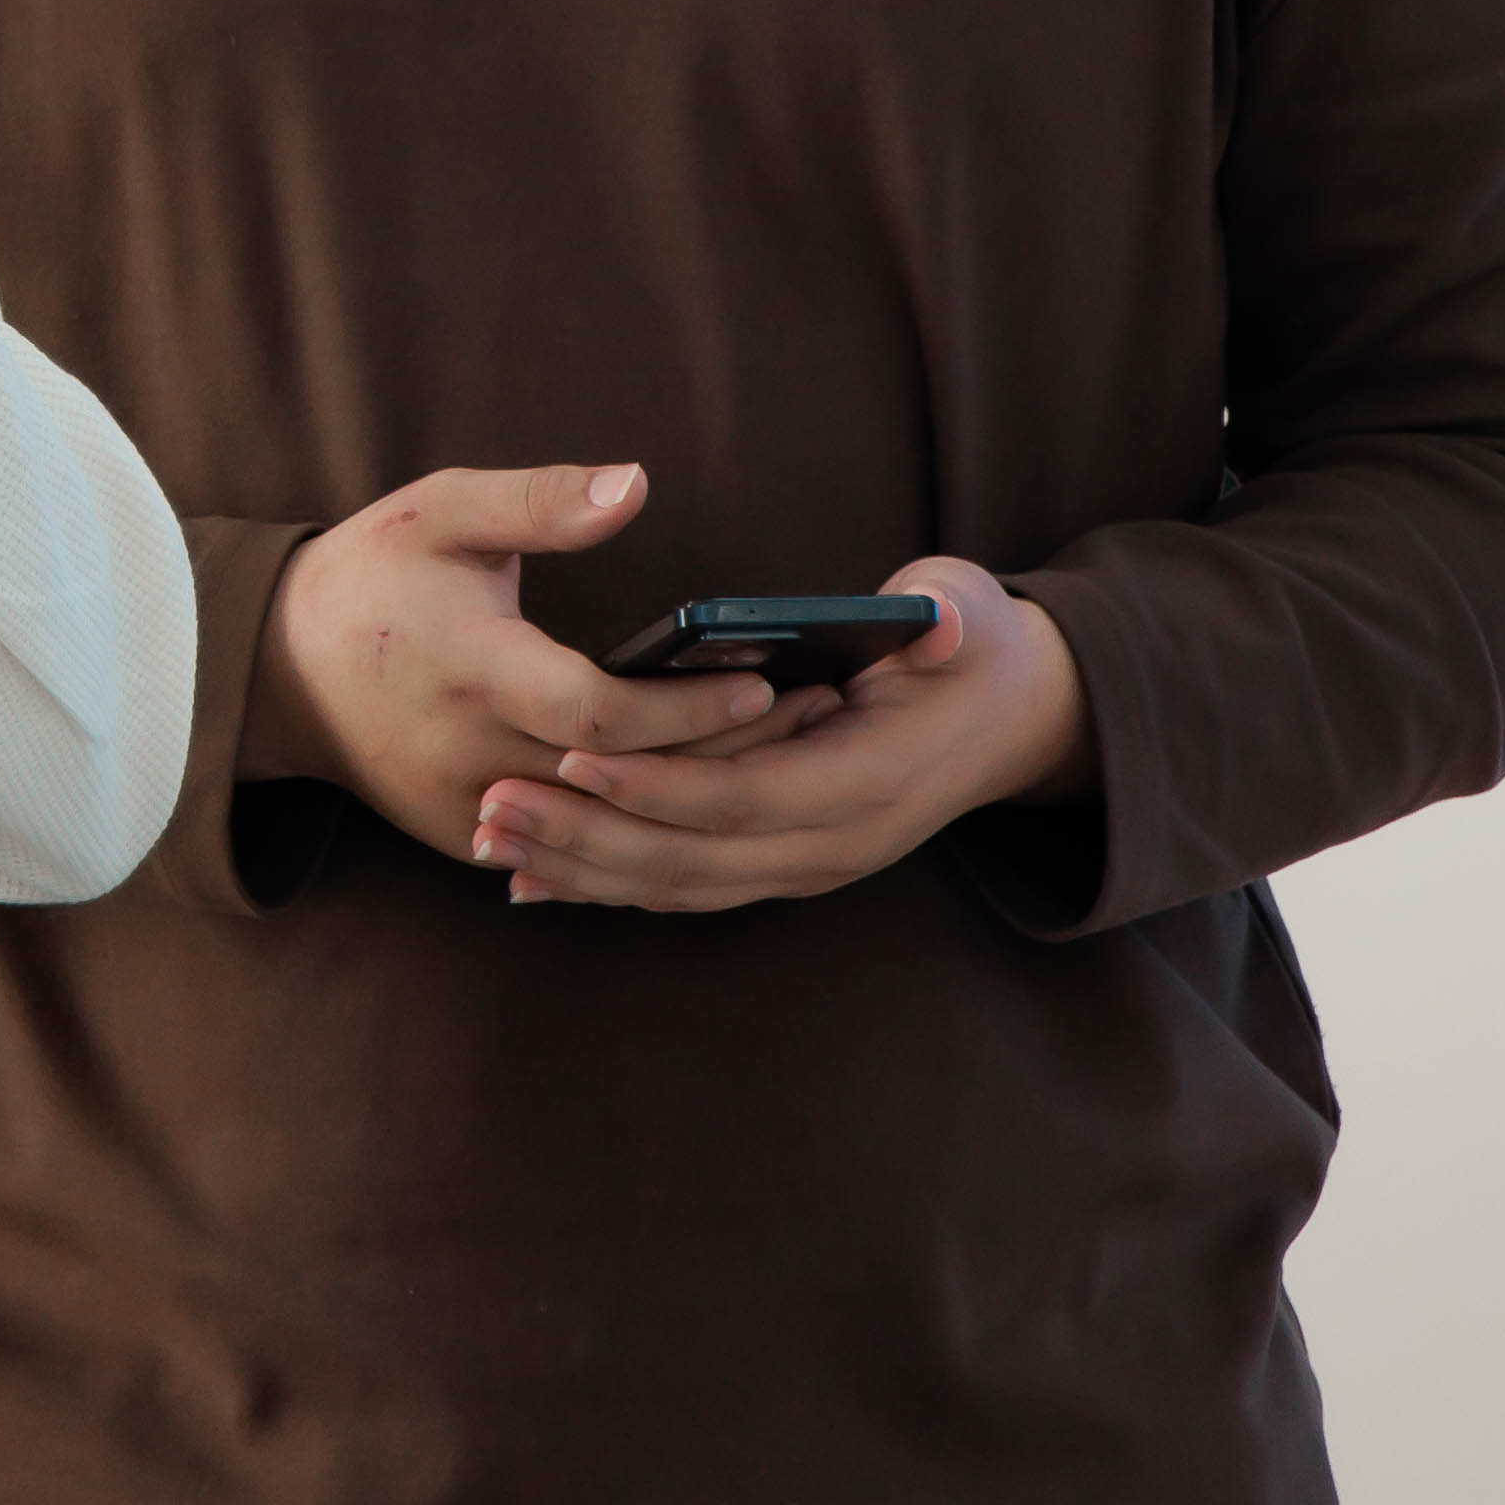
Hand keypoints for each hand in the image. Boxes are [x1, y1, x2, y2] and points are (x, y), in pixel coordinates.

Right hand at [234, 461, 789, 868]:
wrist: (279, 669)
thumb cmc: (375, 573)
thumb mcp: (444, 510)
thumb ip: (541, 500)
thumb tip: (637, 483)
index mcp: (473, 668)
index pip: (598, 717)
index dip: (684, 708)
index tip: (760, 680)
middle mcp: (470, 753)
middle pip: (621, 781)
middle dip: (719, 754)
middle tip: (808, 719)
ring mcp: (465, 807)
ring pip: (603, 823)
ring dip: (690, 796)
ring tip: (779, 755)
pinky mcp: (463, 837)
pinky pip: (567, 845)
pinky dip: (635, 824)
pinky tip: (708, 796)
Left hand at [480, 553, 1090, 912]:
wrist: (1013, 721)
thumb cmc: (973, 651)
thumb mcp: (966, 617)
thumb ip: (939, 617)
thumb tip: (929, 620)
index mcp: (869, 784)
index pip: (743, 798)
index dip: (655, 785)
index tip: (572, 755)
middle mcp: (834, 846)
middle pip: (690, 859)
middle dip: (586, 837)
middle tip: (493, 806)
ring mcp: (807, 868)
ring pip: (676, 885)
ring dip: (580, 868)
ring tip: (491, 839)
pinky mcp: (780, 869)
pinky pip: (681, 887)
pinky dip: (606, 884)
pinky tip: (533, 877)